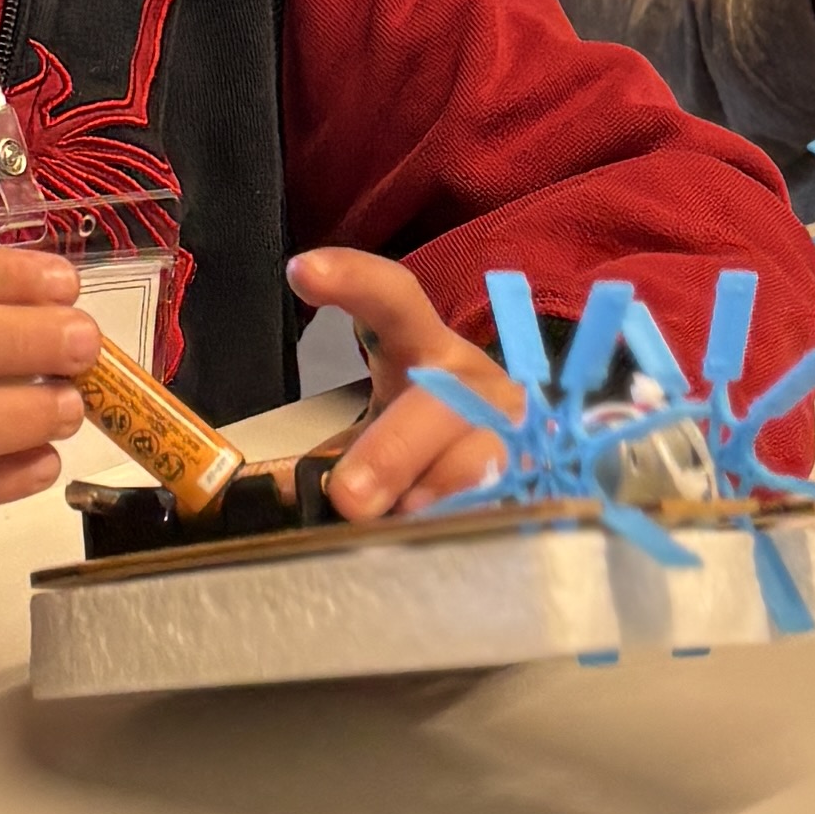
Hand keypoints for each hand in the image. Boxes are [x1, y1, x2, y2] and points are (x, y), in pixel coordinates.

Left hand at [287, 247, 515, 517]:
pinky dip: (472, 526)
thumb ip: (327, 458)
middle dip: (395, 449)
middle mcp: (476, 382)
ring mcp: (517, 430)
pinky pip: (509, 505)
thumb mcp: (377, 432)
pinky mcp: (542, 477)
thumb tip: (272, 498)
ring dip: (438, 495)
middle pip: (440, 403)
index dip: (354, 280)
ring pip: (483, 458)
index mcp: (426, 349)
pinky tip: (450, 541)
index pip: (393, 300)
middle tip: (349, 496)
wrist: (518, 469)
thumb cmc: (429, 446)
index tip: (302, 272)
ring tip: (403, 523)